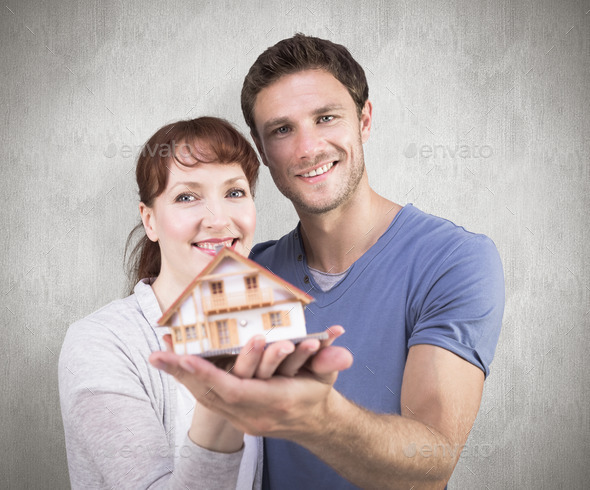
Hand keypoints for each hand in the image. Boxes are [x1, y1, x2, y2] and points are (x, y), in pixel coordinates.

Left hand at [150, 326, 352, 439]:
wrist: (315, 423)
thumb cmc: (316, 392)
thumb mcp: (325, 374)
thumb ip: (331, 358)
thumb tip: (341, 341)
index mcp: (273, 402)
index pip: (234, 389)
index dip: (209, 375)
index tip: (185, 359)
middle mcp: (253, 415)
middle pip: (210, 395)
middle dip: (182, 374)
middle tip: (156, 355)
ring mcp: (242, 419)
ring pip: (204, 399)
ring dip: (181, 378)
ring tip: (158, 358)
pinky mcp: (236, 417)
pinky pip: (208, 401)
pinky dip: (190, 383)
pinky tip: (176, 369)